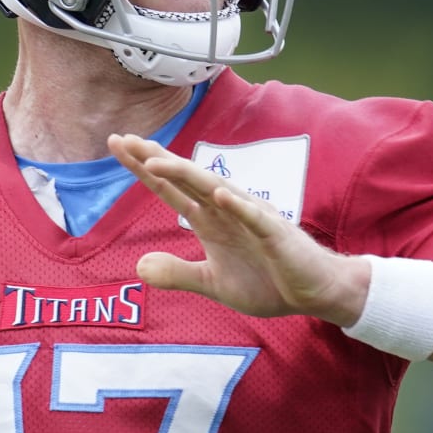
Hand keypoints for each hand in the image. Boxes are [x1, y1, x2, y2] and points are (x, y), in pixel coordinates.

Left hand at [107, 133, 369, 324]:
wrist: (314, 293)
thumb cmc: (268, 281)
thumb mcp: (213, 283)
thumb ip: (178, 273)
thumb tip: (139, 267)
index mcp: (210, 220)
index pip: (171, 189)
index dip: (145, 169)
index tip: (118, 147)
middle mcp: (227, 210)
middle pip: (185, 179)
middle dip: (155, 159)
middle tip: (124, 139)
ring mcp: (251, 218)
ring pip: (214, 189)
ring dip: (186, 174)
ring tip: (156, 160)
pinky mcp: (275, 234)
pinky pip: (255, 218)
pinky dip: (238, 206)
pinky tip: (219, 194)